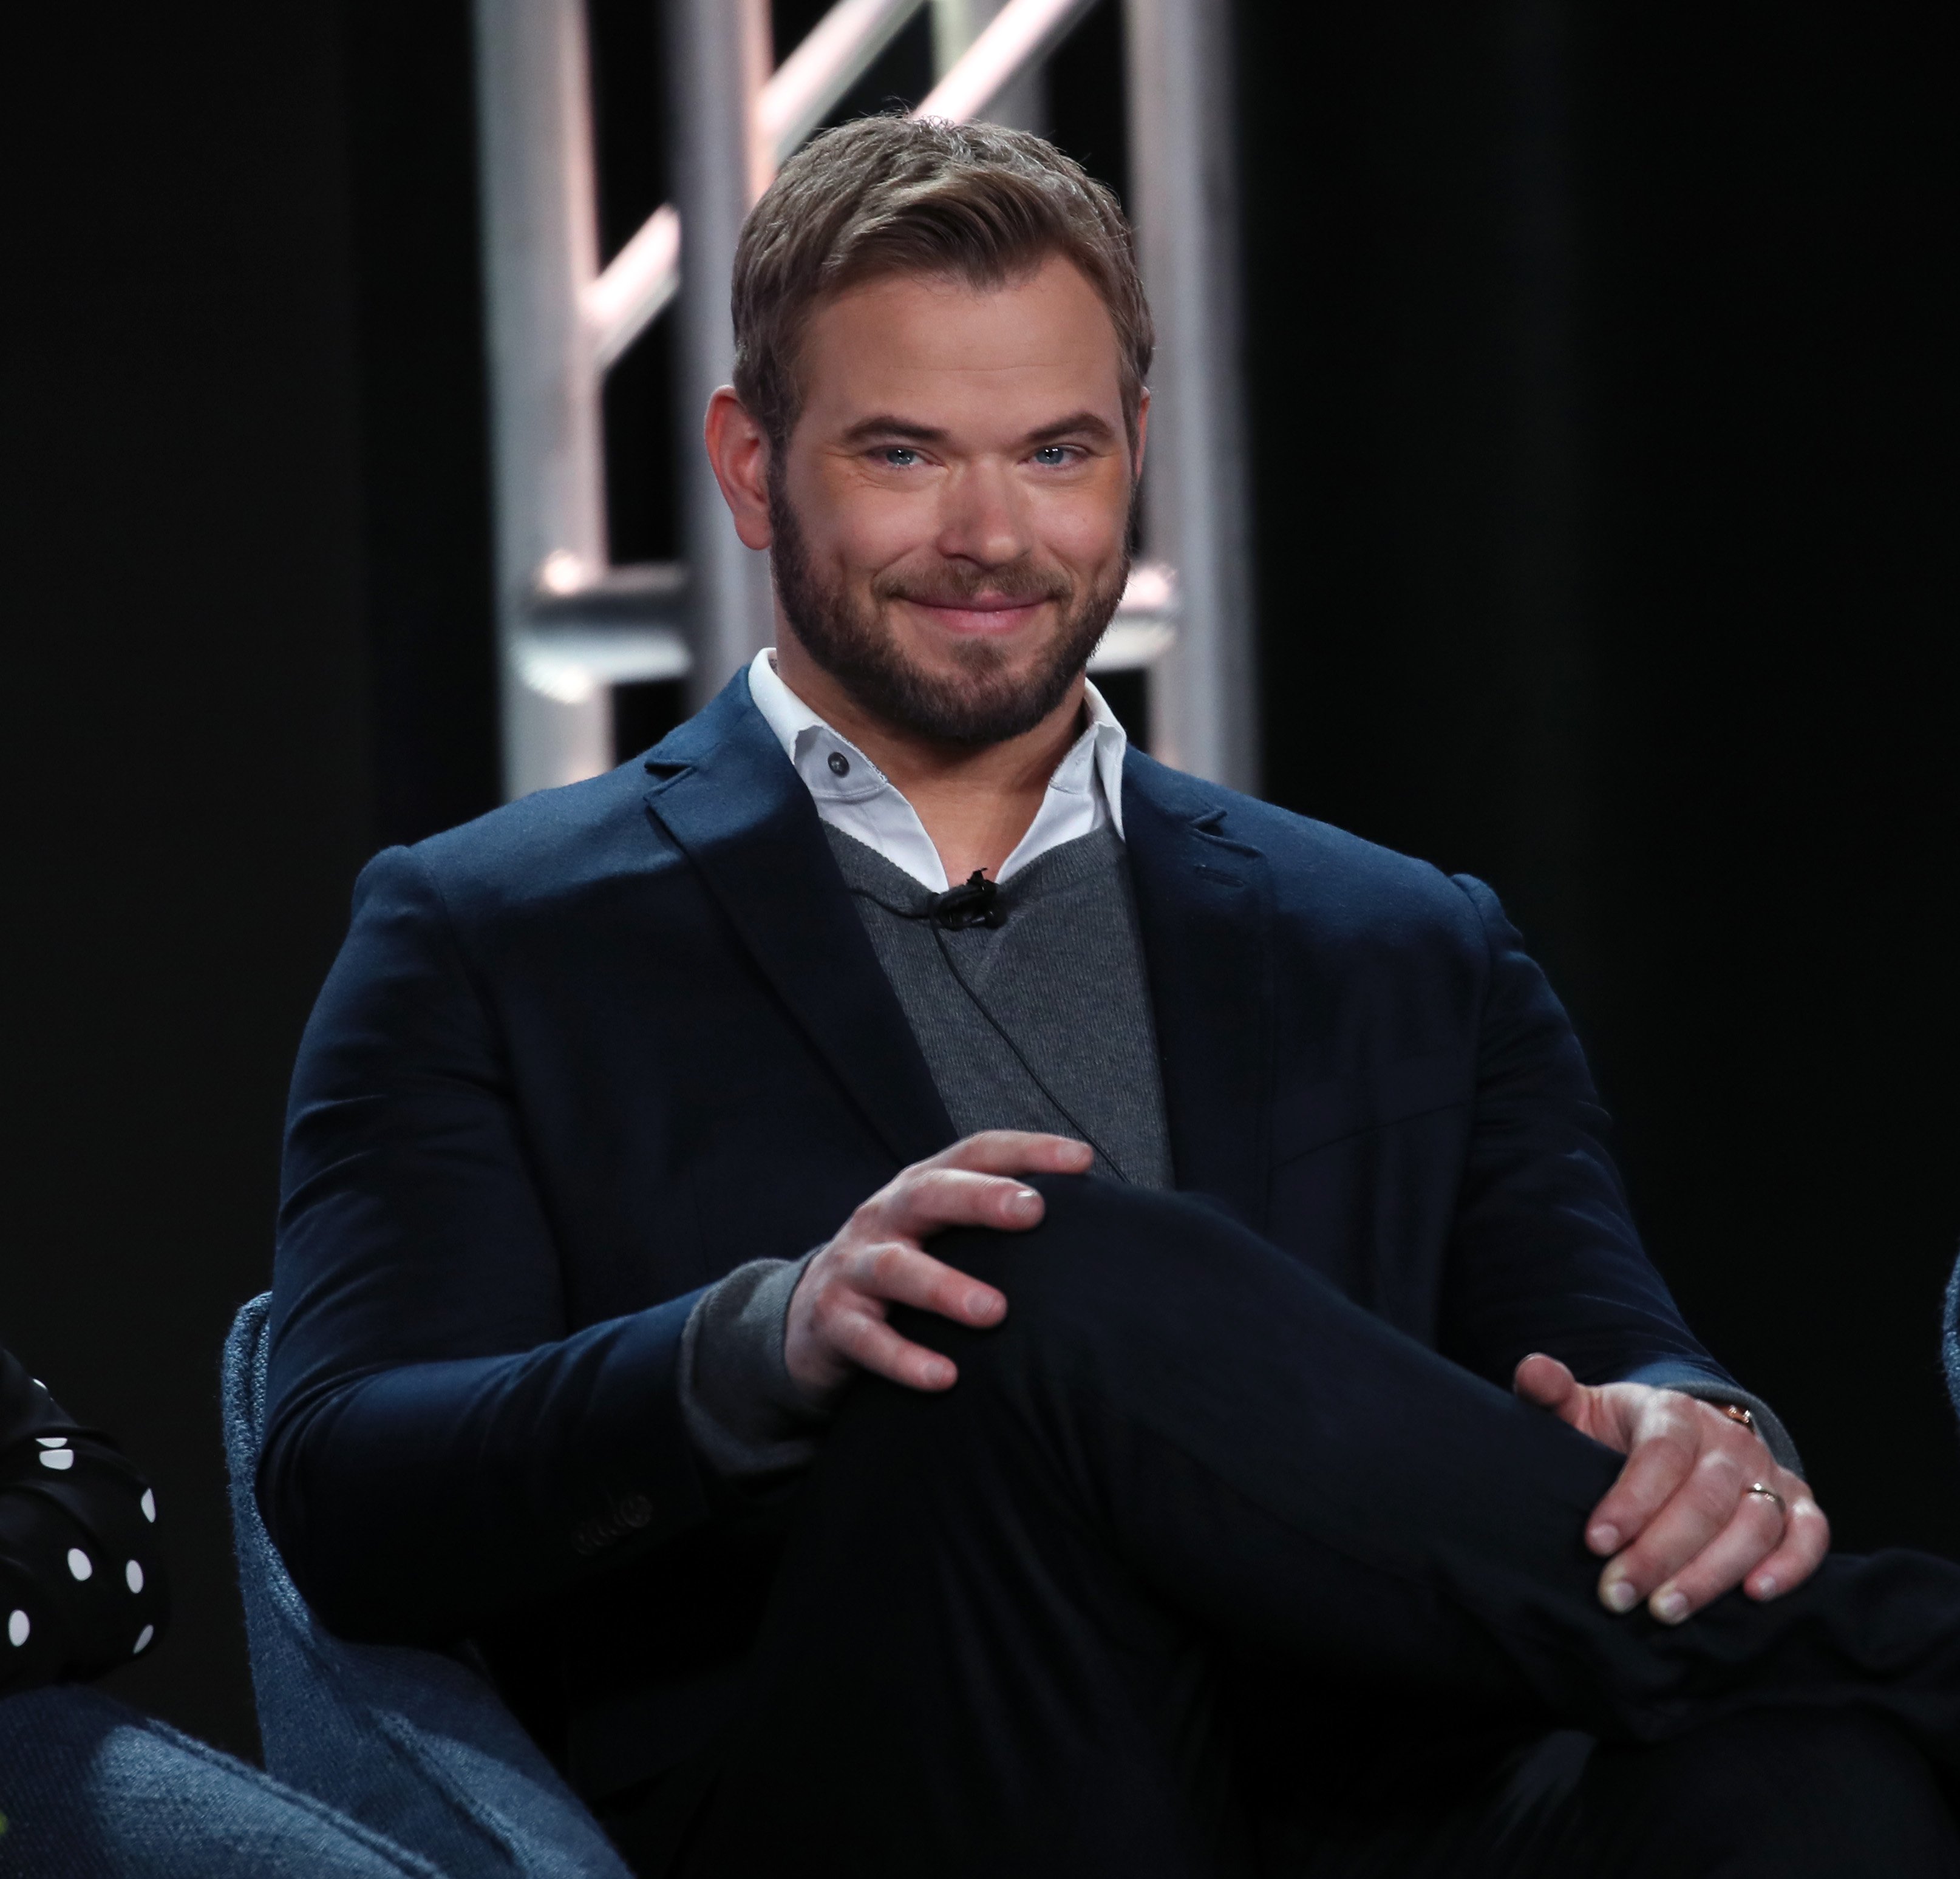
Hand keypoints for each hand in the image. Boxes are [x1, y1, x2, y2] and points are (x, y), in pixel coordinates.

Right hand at [784, 1131, 1093, 1405]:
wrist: (808, 1320)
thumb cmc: (904, 1273)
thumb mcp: (939, 1235)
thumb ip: (995, 1226)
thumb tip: (1093, 1227)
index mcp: (920, 1188)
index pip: (975, 1153)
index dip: (1026, 1150)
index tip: (1081, 1161)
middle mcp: (885, 1216)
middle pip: (931, 1193)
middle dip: (981, 1198)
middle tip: (1032, 1211)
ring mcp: (854, 1267)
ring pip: (895, 1268)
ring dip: (944, 1287)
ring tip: (993, 1311)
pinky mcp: (832, 1321)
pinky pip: (867, 1339)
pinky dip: (904, 1358)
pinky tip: (943, 1378)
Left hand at [1514, 1353, 1828, 1623]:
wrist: (1675, 1437)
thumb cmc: (1617, 1433)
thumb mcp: (1580, 1410)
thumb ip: (1550, 1392)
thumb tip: (1534, 1370)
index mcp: (1674, 1411)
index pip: (1660, 1456)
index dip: (1630, 1501)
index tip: (1596, 1543)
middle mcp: (1729, 1439)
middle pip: (1705, 1499)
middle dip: (1659, 1553)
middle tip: (1616, 1595)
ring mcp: (1767, 1471)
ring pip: (1755, 1523)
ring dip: (1712, 1573)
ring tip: (1665, 1611)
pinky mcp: (1797, 1503)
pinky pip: (1809, 1534)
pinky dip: (1791, 1565)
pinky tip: (1756, 1595)